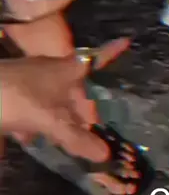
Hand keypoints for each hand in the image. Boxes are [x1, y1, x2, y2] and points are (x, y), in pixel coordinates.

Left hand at [0, 38, 129, 162]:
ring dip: (58, 116)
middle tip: (89, 127)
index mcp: (68, 70)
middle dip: (81, 108)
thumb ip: (75, 137)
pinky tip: (29, 134)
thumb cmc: (18, 96)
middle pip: (75, 87)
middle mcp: (52, 70)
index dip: (113, 51)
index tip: (128, 39)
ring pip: (53, 97)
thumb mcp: (50, 119)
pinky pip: (34, 103)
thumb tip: (105, 155)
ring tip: (59, 136)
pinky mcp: (14, 89)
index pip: (98, 58)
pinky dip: (37, 118)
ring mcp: (31, 77)